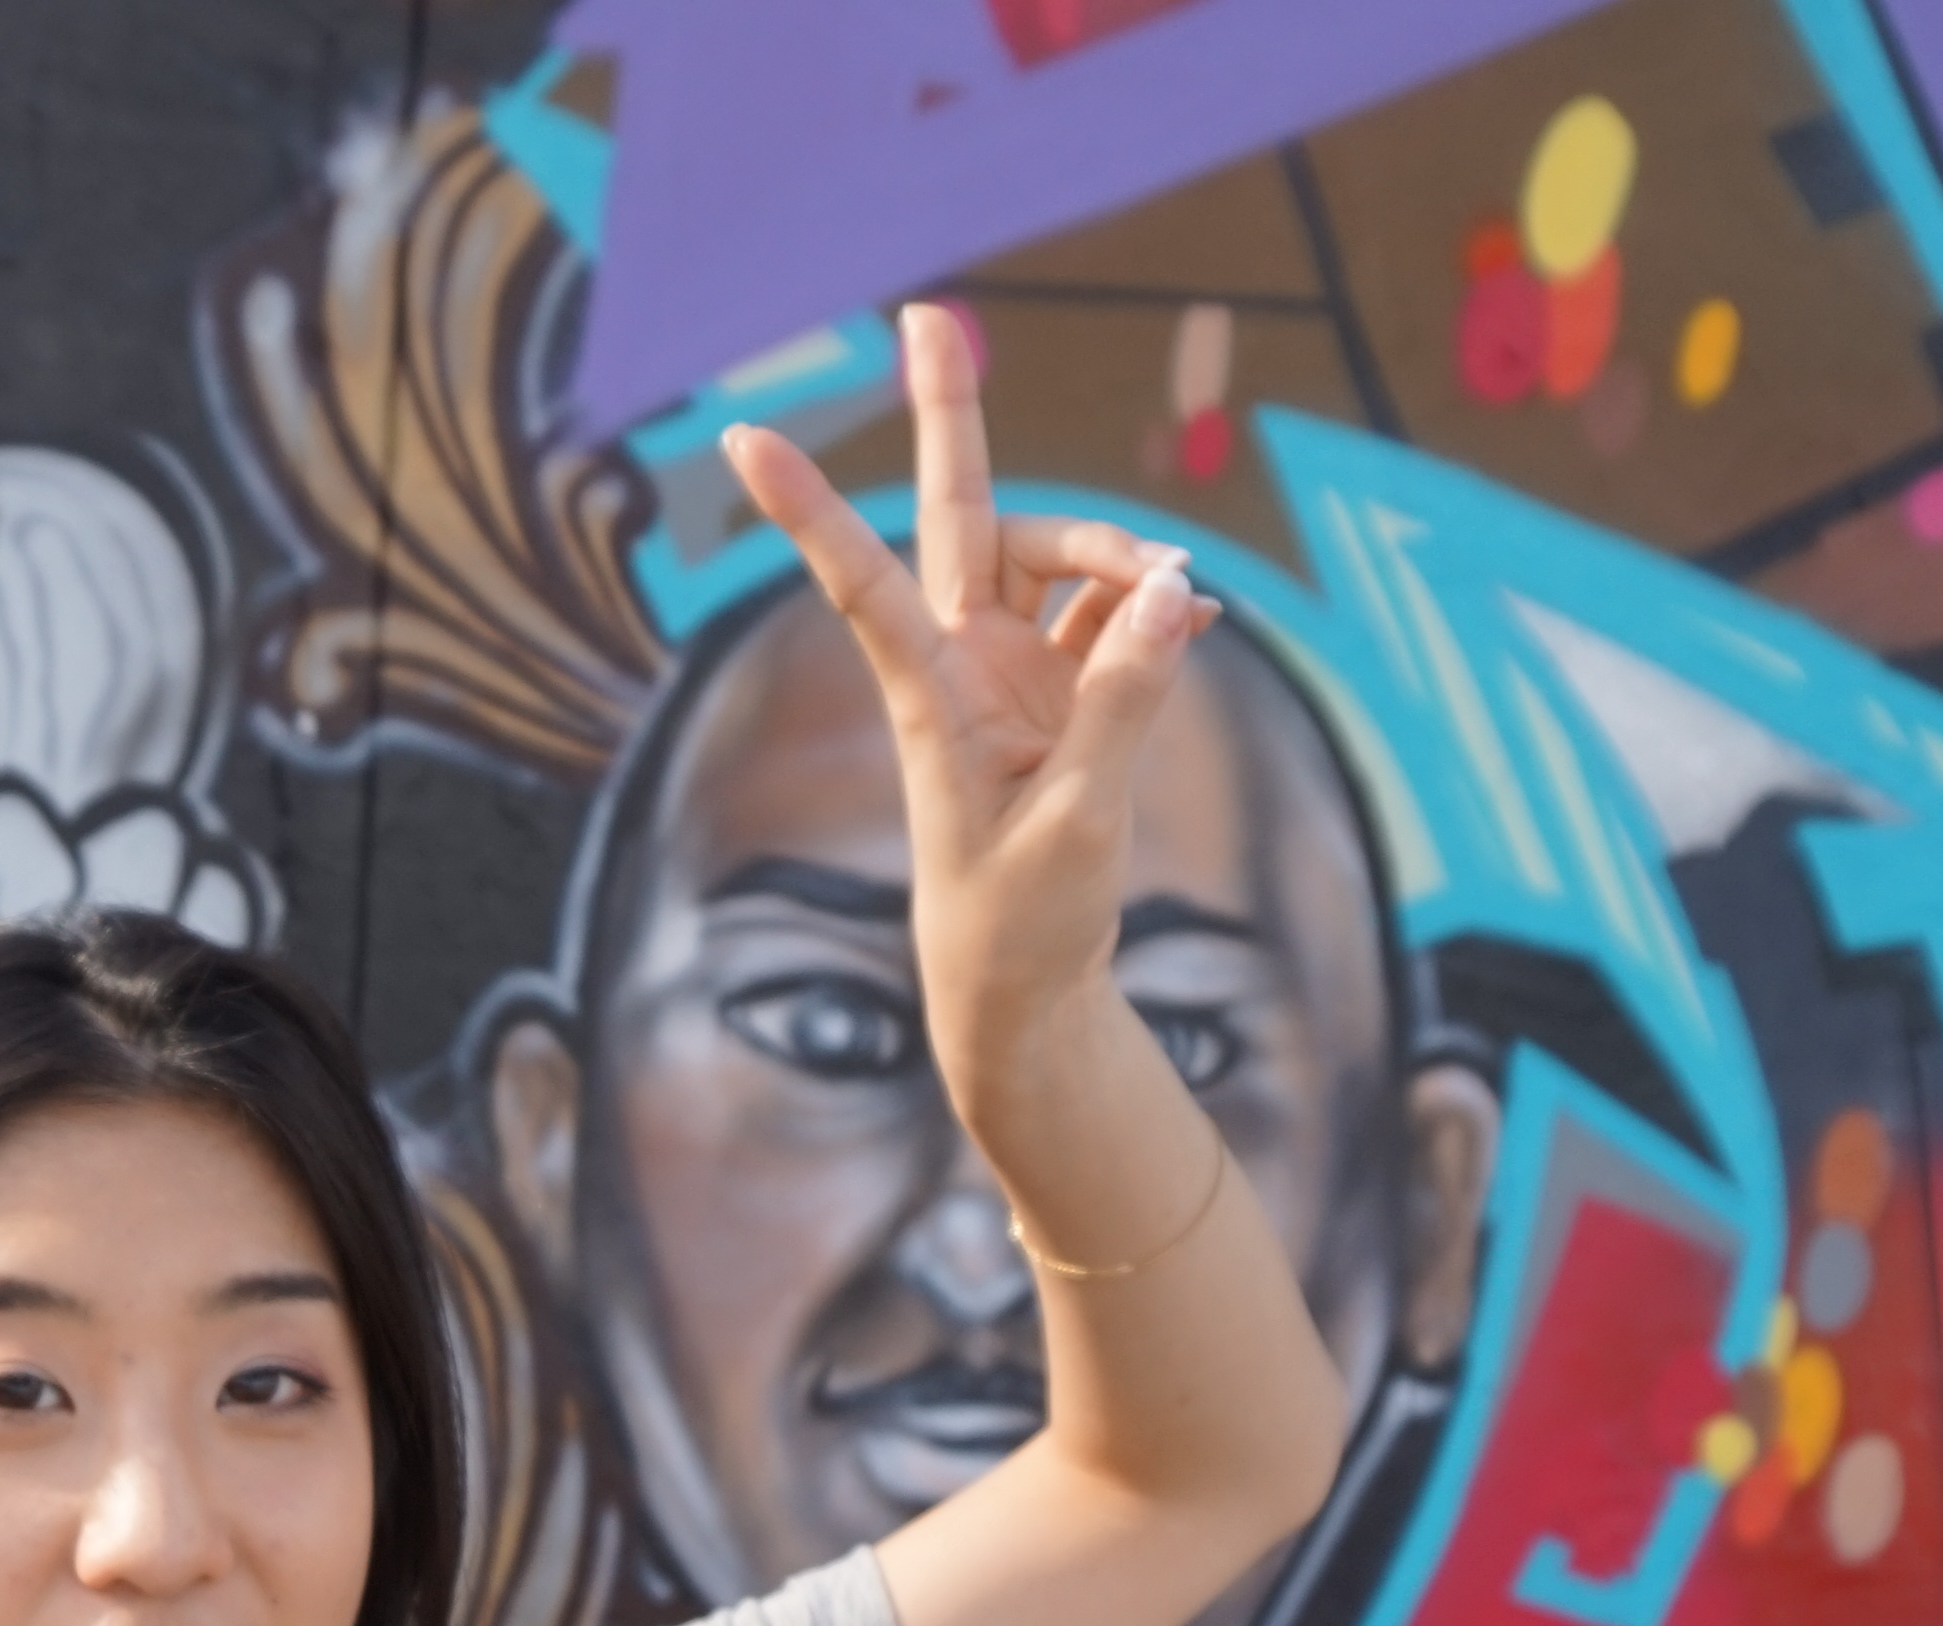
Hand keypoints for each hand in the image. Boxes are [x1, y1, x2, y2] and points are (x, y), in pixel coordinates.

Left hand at [720, 304, 1212, 1136]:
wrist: (1024, 989)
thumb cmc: (1021, 922)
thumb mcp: (1079, 823)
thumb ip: (1125, 701)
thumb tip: (1173, 592)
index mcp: (931, 700)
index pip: (862, 585)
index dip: (811, 510)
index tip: (746, 441)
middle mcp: (961, 666)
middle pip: (963, 516)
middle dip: (950, 418)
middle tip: (929, 318)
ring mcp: (1012, 670)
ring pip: (1057, 557)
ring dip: (1117, 554)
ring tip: (1181, 594)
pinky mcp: (1062, 690)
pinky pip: (1112, 613)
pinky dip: (1153, 607)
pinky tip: (1195, 617)